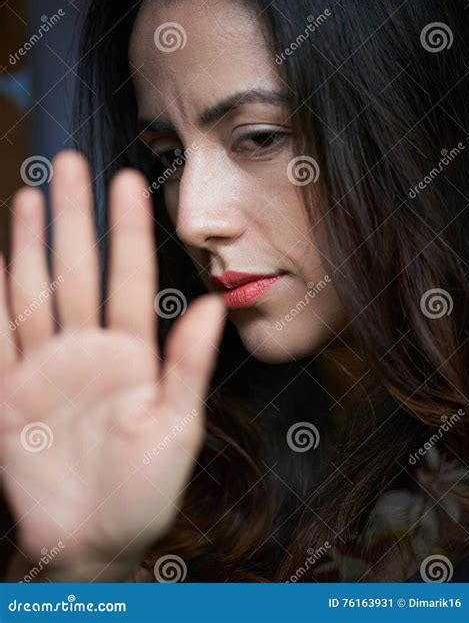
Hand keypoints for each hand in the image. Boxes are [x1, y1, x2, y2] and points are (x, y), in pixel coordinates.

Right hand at [0, 151, 225, 579]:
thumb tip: (212, 305)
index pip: (128, 277)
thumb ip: (188, 366)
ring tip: (30, 194)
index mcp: (131, 355)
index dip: (128, 229)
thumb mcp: (175, 429)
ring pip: (36, 291)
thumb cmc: (144, 492)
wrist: (93, 542)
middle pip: (77, 270)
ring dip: (30, 244)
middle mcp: (87, 350)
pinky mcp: (10, 394)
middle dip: (73, 217)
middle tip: (69, 163)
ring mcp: (45, 368)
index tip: (128, 181)